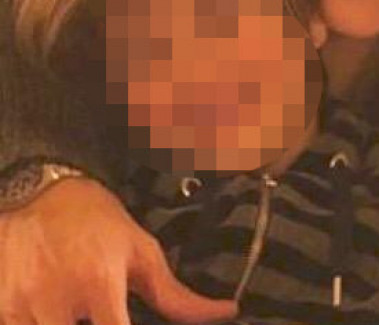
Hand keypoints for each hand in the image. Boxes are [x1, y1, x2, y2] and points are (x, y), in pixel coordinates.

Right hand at [0, 177, 237, 324]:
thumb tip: (230, 312)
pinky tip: (57, 313)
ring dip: (71, 324)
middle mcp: (56, 303)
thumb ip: (177, 297)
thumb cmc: (99, 225)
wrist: (39, 193)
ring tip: (82, 309)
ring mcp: (20, 311)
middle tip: (106, 311)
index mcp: (100, 285)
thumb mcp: (141, 253)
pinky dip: (41, 323)